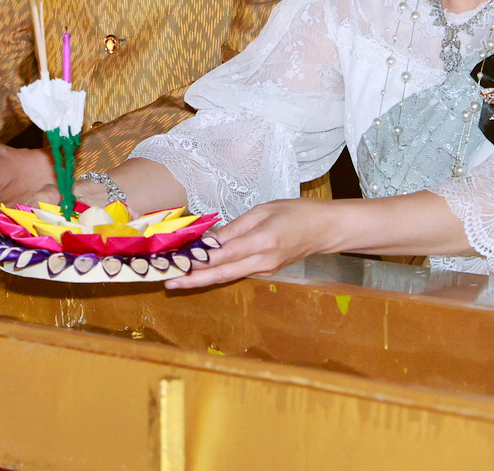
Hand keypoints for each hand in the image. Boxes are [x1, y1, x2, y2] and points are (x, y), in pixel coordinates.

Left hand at [164, 198, 340, 290]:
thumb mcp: (263, 211)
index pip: (225, 254)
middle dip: (194, 280)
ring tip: (178, 279)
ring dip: (202, 279)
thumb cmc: (295, 213)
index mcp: (263, 241)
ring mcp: (265, 269)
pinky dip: (217, 273)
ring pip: (228, 276)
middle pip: (222, 273)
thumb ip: (236, 227)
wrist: (324, 230)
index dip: (200, 260)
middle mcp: (262, 261)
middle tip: (169, 282)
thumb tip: (210, 239)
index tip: (177, 261)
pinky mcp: (266, 271)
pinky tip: (201, 271)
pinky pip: (237, 273)